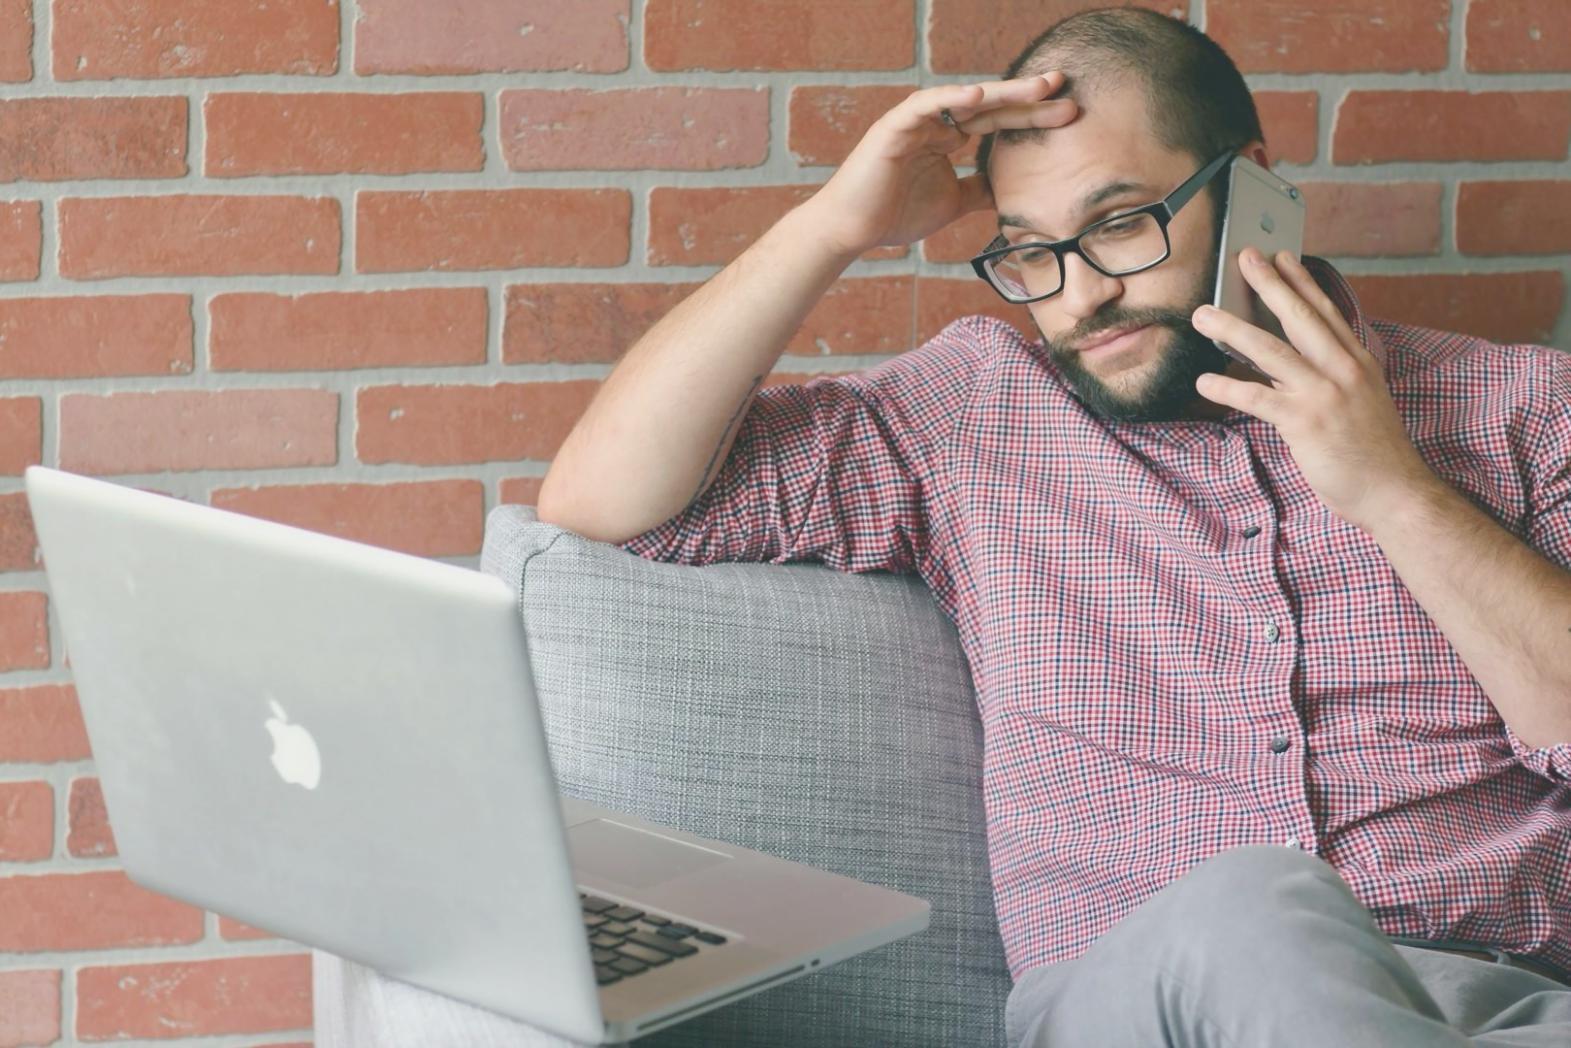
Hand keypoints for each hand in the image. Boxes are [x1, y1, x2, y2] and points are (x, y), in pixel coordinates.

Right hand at [801, 74, 1078, 257]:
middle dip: (1027, 96)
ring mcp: (915, 122)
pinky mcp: (894, 127)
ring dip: (1001, 91)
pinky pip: (925, 105)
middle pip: (989, 105)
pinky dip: (950, 99)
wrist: (852, 230)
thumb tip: (1008, 191)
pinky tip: (979, 95)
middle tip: (1063, 85)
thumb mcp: (952, 202)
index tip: (1069, 113)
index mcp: (948, 137)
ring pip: (963, 99)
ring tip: (1036, 88)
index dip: (1032, 116)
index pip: (998, 121)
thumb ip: (978, 190)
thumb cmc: (894, 215)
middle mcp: (935, 123)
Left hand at [1190, 247, 1440, 533]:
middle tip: (1244, 257)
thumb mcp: (1361, 402)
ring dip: (1232, 329)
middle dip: (1269, 284)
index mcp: (1358, 362)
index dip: (1302, 282)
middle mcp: (1343, 370)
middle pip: (1299, 317)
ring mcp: (1324, 394)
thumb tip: (1291, 363)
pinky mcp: (1305, 422)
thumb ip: (1332, 377)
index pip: (1326, 312)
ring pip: (1271, 351)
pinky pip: (1257, 398)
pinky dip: (1227, 387)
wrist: (1395, 492)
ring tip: (1203, 314)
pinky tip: (1203, 382)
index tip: (1283, 256)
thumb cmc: (1373, 452)